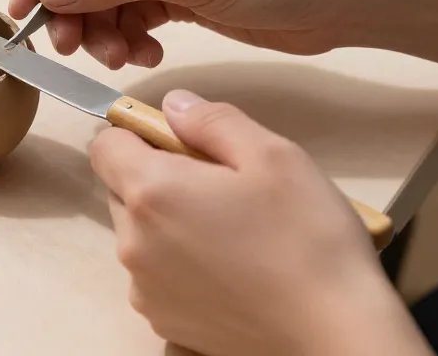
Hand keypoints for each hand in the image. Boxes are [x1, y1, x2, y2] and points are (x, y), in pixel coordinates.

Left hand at [91, 90, 431, 355]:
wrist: (333, 336)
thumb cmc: (308, 240)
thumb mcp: (273, 155)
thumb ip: (212, 120)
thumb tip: (173, 105)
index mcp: (151, 192)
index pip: (105, 145)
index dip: (138, 134)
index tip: (180, 141)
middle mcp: (132, 241)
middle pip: (121, 189)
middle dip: (157, 177)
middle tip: (218, 185)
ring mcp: (143, 286)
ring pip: (138, 233)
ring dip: (167, 222)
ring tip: (230, 230)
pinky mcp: (161, 318)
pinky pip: (154, 274)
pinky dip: (178, 263)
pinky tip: (228, 268)